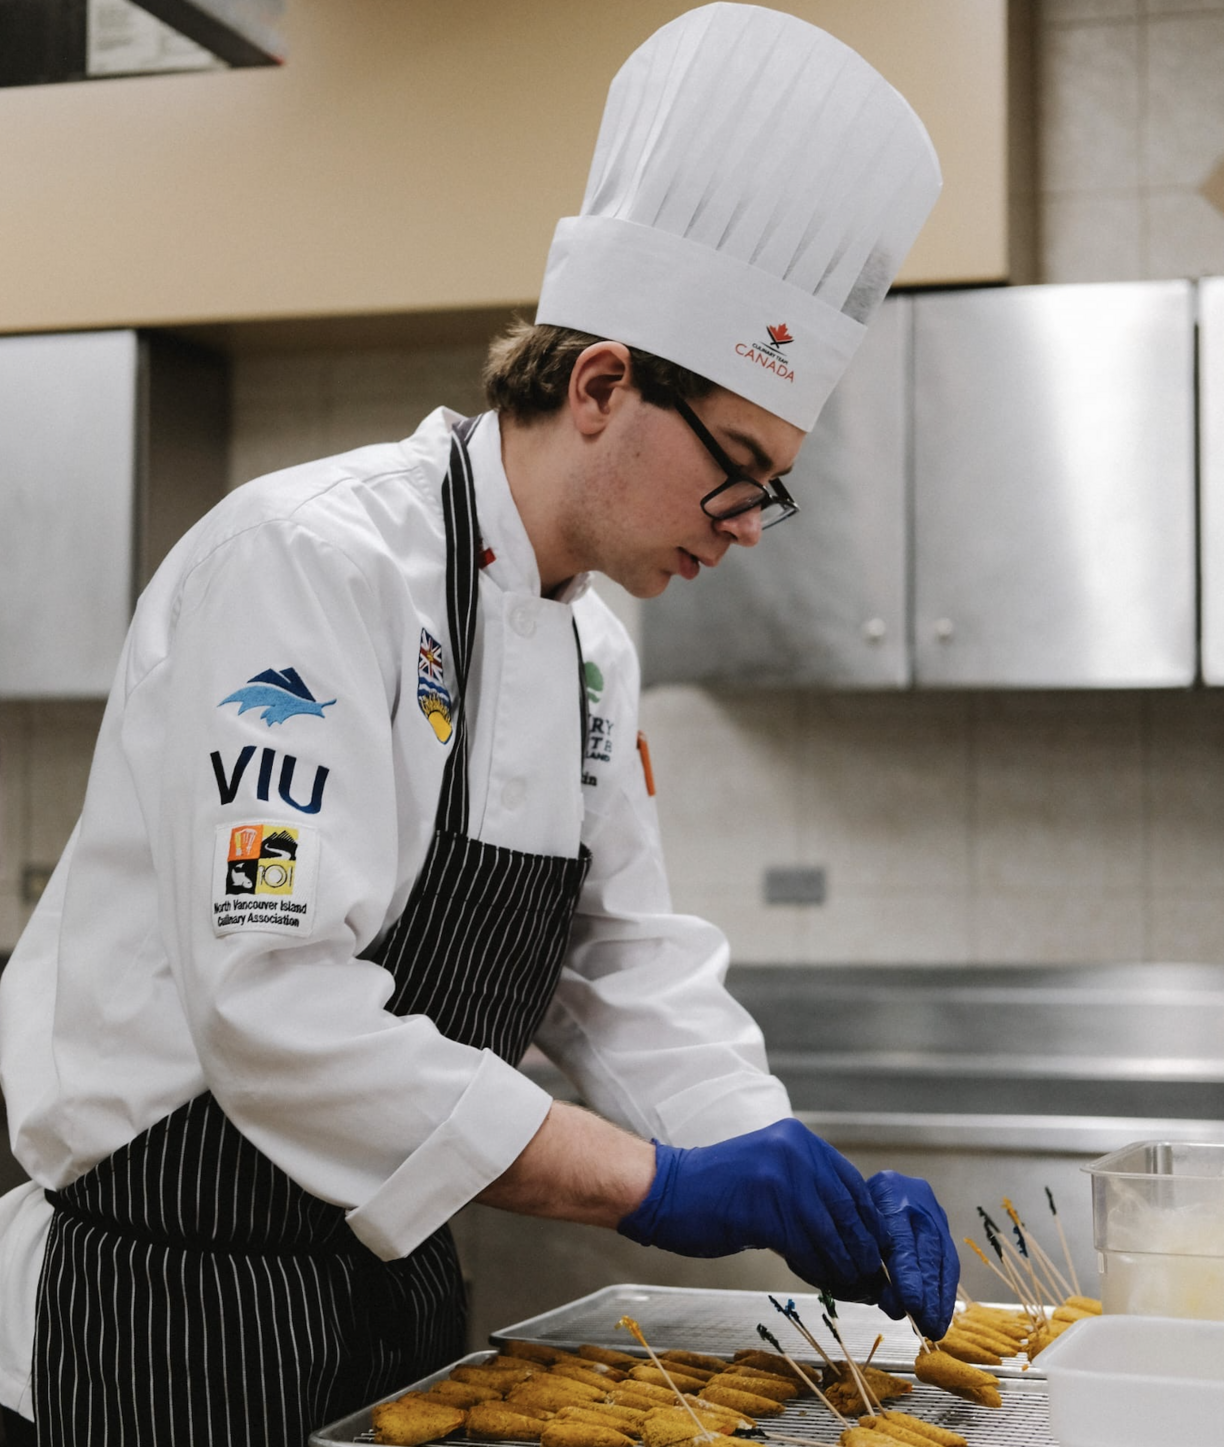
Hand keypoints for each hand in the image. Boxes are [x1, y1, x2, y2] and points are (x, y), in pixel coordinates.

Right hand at [617, 1118, 885, 1300]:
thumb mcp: (769, 1172)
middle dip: (861, 1249)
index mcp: (798, 1138)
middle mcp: (794, 1151)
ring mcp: (780, 1179)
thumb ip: (807, 1189)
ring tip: (850, 1285)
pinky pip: (806, 1250)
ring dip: (843, 1266)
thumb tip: (851, 1231)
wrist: (667, 1190)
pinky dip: (818, 1272)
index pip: (852, 1183)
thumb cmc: (715, 1188)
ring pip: (830, 1234)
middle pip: (847, 1210)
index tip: (875, 1248)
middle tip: (869, 1276)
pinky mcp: (765, 1211)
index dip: (867, 1221)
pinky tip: (821, 1282)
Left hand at [867, 1169, 958, 1339]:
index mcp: (887, 1192)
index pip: (901, 1238)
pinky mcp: (941, 1222)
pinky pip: (948, 1259)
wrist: (870, 1189)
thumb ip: (870, 1271)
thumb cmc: (854, 1216)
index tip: (911, 1304)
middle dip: (928, 1291)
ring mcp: (930, 1208)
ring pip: (942, 1255)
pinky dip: (945, 1290)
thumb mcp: (854, 1237)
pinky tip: (942, 1314)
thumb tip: (895, 1308)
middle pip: (927, 1248)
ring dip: (941, 1296)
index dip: (909, 1274)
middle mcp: (914, 1197)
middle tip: (927, 1323)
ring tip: (937, 1326)